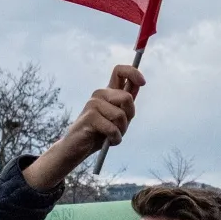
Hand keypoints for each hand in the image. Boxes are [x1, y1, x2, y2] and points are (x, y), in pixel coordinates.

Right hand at [23, 65, 144, 191]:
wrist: (77, 148)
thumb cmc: (100, 133)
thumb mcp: (119, 118)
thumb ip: (128, 103)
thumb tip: (140, 83)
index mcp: (108, 92)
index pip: (120, 71)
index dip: (133, 73)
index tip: (143, 82)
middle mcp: (100, 94)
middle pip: (127, 97)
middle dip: (129, 115)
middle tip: (120, 126)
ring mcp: (93, 103)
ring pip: (120, 115)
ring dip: (121, 130)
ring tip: (111, 135)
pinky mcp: (89, 116)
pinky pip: (112, 128)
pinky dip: (115, 138)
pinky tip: (108, 141)